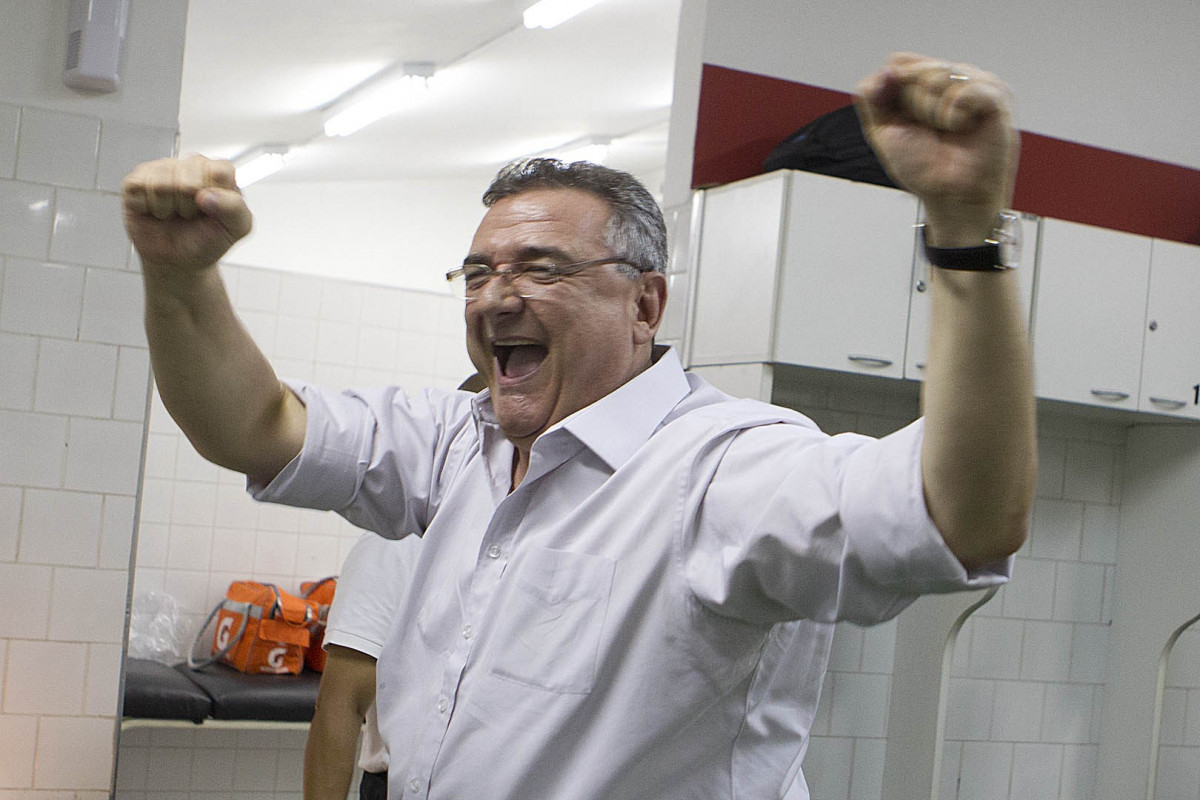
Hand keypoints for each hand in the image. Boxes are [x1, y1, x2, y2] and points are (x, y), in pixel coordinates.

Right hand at [122, 154, 252, 276]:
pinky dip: (146, 207)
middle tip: (190, 215)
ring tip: (173, 213)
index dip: (215, 197)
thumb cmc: (207, 239)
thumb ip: (235, 209)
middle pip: (187, 181)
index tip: (213, 210)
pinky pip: (137, 188)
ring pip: (161, 184)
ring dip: (167, 208)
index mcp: (219, 172)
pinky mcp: (136, 179)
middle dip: (189, 207)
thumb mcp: (236, 228)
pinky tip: (154, 210)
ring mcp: (162, 169)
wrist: (179, 259)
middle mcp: (191, 165)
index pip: (219, 172)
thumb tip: (208, 195)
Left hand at [855, 53, 1017, 244]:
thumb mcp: (883, 130)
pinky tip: (963, 128)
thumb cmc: (922, 166)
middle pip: (916, 70)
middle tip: (930, 132)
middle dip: (914, 107)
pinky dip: (954, 113)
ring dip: (933, 113)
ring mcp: (975, 83)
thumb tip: (887, 66)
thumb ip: (872, 96)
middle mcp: (951, 77)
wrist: (949, 195)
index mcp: (925, 82)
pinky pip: (964, 89)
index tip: (903, 121)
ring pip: (938, 76)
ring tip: (949, 133)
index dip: (894, 92)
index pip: (899, 63)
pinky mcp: (995, 96)